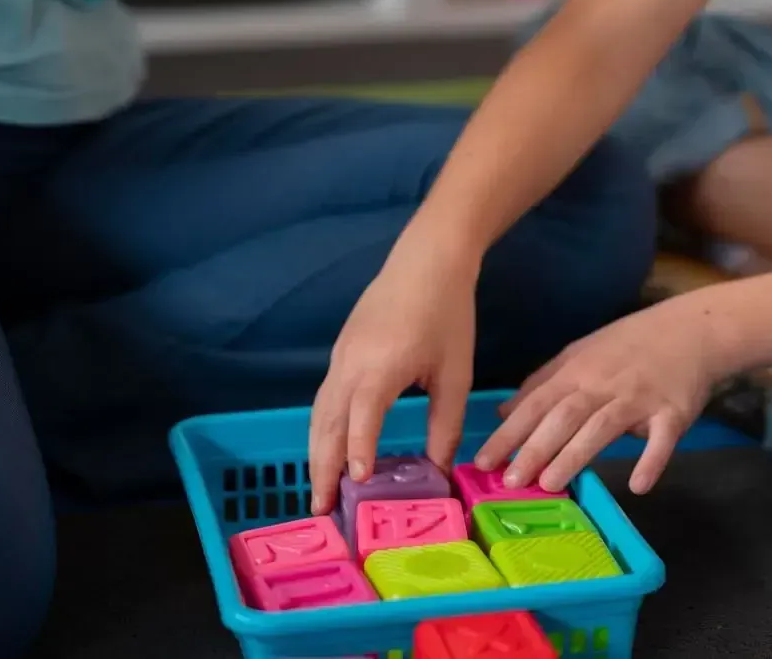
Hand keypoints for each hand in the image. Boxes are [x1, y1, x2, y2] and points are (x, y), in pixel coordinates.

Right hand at [309, 239, 480, 517]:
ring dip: (316, 452)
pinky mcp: (341, 351)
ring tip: (319, 490)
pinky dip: (322, 429)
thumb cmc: (447, 314)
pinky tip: (330, 450)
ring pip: (319, 412)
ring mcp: (340, 356)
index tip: (356, 485)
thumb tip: (439, 470)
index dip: (357, 452)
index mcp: (381, 368)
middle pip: (326, 423)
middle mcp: (351, 364)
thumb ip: (445, 424)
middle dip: (321, 467)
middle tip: (320, 510)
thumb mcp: (454, 373)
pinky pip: (325, 398)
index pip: (360, 418)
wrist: (427, 260)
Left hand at [474, 300, 717, 495]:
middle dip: (535, 448)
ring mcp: (639, 398)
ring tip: (551, 483)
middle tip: (510, 481)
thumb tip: (503, 413)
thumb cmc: (631, 344)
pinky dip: (651, 460)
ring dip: (576, 454)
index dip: (509, 432)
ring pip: (602, 426)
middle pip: (564, 416)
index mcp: (578, 371)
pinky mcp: (673, 412)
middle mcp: (604, 384)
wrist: (691, 329)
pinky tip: (639, 485)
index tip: (482, 461)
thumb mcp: (581, 354)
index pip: (537, 403)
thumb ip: (543, 382)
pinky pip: (661, 439)